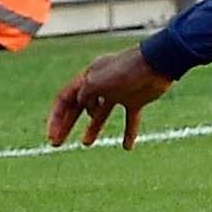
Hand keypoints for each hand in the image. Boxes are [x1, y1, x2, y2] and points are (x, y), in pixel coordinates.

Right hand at [46, 44, 173, 147]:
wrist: (158, 64)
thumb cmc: (127, 70)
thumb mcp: (98, 81)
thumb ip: (85, 93)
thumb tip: (79, 104)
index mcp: (89, 77)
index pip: (65, 98)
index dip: (56, 118)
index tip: (52, 136)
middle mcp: (101, 84)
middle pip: (79, 107)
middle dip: (67, 125)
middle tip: (56, 144)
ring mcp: (118, 92)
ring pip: (101, 113)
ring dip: (92, 128)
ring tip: (86, 144)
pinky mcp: (135, 99)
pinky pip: (129, 119)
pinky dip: (128, 133)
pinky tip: (127, 147)